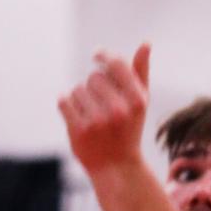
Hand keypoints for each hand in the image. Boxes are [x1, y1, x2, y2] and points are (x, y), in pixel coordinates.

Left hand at [57, 45, 150, 175]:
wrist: (116, 167)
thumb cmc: (128, 129)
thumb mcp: (140, 103)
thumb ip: (140, 73)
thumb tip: (146, 43)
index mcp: (137, 101)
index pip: (115, 64)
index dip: (103, 56)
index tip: (96, 55)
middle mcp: (119, 110)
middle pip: (94, 76)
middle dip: (95, 87)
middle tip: (103, 106)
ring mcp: (98, 121)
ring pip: (78, 89)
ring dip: (81, 99)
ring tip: (93, 116)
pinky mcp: (78, 130)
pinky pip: (64, 101)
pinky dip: (68, 107)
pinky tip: (79, 119)